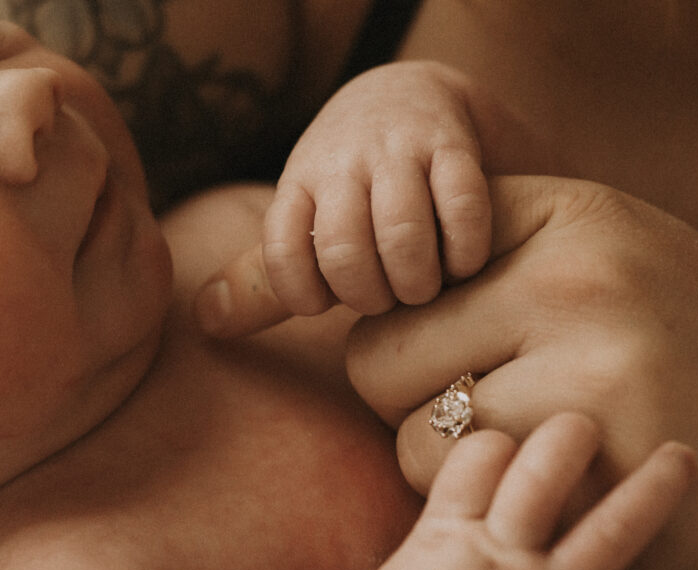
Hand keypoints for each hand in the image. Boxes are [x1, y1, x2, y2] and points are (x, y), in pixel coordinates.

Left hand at [195, 61, 491, 330]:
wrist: (408, 92)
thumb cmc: (350, 181)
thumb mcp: (303, 217)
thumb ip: (266, 276)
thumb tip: (206, 323)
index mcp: (298, 186)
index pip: (281, 255)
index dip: (306, 294)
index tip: (330, 301)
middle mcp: (341, 163)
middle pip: (342, 250)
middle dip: (370, 295)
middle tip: (389, 300)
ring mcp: (398, 151)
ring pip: (400, 231)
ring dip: (417, 280)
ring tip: (427, 287)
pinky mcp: (452, 146)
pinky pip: (461, 207)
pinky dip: (465, 251)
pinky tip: (465, 262)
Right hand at [309, 413, 693, 569]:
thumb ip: (442, 532)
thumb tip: (465, 499)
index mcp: (449, 534)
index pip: (481, 452)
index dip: (502, 439)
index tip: (515, 444)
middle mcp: (501, 555)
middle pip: (545, 469)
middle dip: (574, 435)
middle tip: (595, 422)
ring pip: (610, 530)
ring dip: (653, 490)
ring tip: (684, 457)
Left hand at [343, 176, 697, 569]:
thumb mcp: (642, 278)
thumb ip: (523, 268)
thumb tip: (385, 292)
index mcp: (581, 216)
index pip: (411, 266)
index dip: (419, 323)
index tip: (468, 358)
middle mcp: (579, 279)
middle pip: (380, 355)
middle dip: (419, 402)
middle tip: (500, 430)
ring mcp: (593, 378)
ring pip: (411, 442)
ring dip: (461, 475)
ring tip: (551, 473)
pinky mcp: (604, 483)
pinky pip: (474, 509)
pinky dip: (509, 522)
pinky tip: (589, 512)